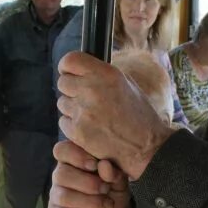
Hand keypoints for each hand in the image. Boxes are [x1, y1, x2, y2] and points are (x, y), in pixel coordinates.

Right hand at [49, 141, 132, 207]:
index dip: (76, 156)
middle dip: (88, 184)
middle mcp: (60, 174)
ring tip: (107, 206)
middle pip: (61, 174)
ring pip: (63, 196)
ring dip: (90, 202)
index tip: (95, 165)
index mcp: (73, 159)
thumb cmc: (113, 192)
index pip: (62, 150)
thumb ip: (114, 172)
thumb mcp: (119, 180)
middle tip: (106, 189)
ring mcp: (55, 194)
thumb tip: (104, 165)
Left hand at [56, 52, 173, 179]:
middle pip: (63, 82)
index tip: (68, 72)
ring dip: (72, 108)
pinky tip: (90, 129)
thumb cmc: (139, 116)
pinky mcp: (77, 131)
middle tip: (85, 98)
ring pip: (62, 103)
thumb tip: (81, 69)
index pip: (70, 60)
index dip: (66, 66)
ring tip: (93, 116)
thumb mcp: (127, 84)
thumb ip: (101, 74)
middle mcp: (92, 90)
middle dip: (71, 89)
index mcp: (106, 74)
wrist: (146, 147)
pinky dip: (73, 126)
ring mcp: (83, 112)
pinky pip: (63, 122)